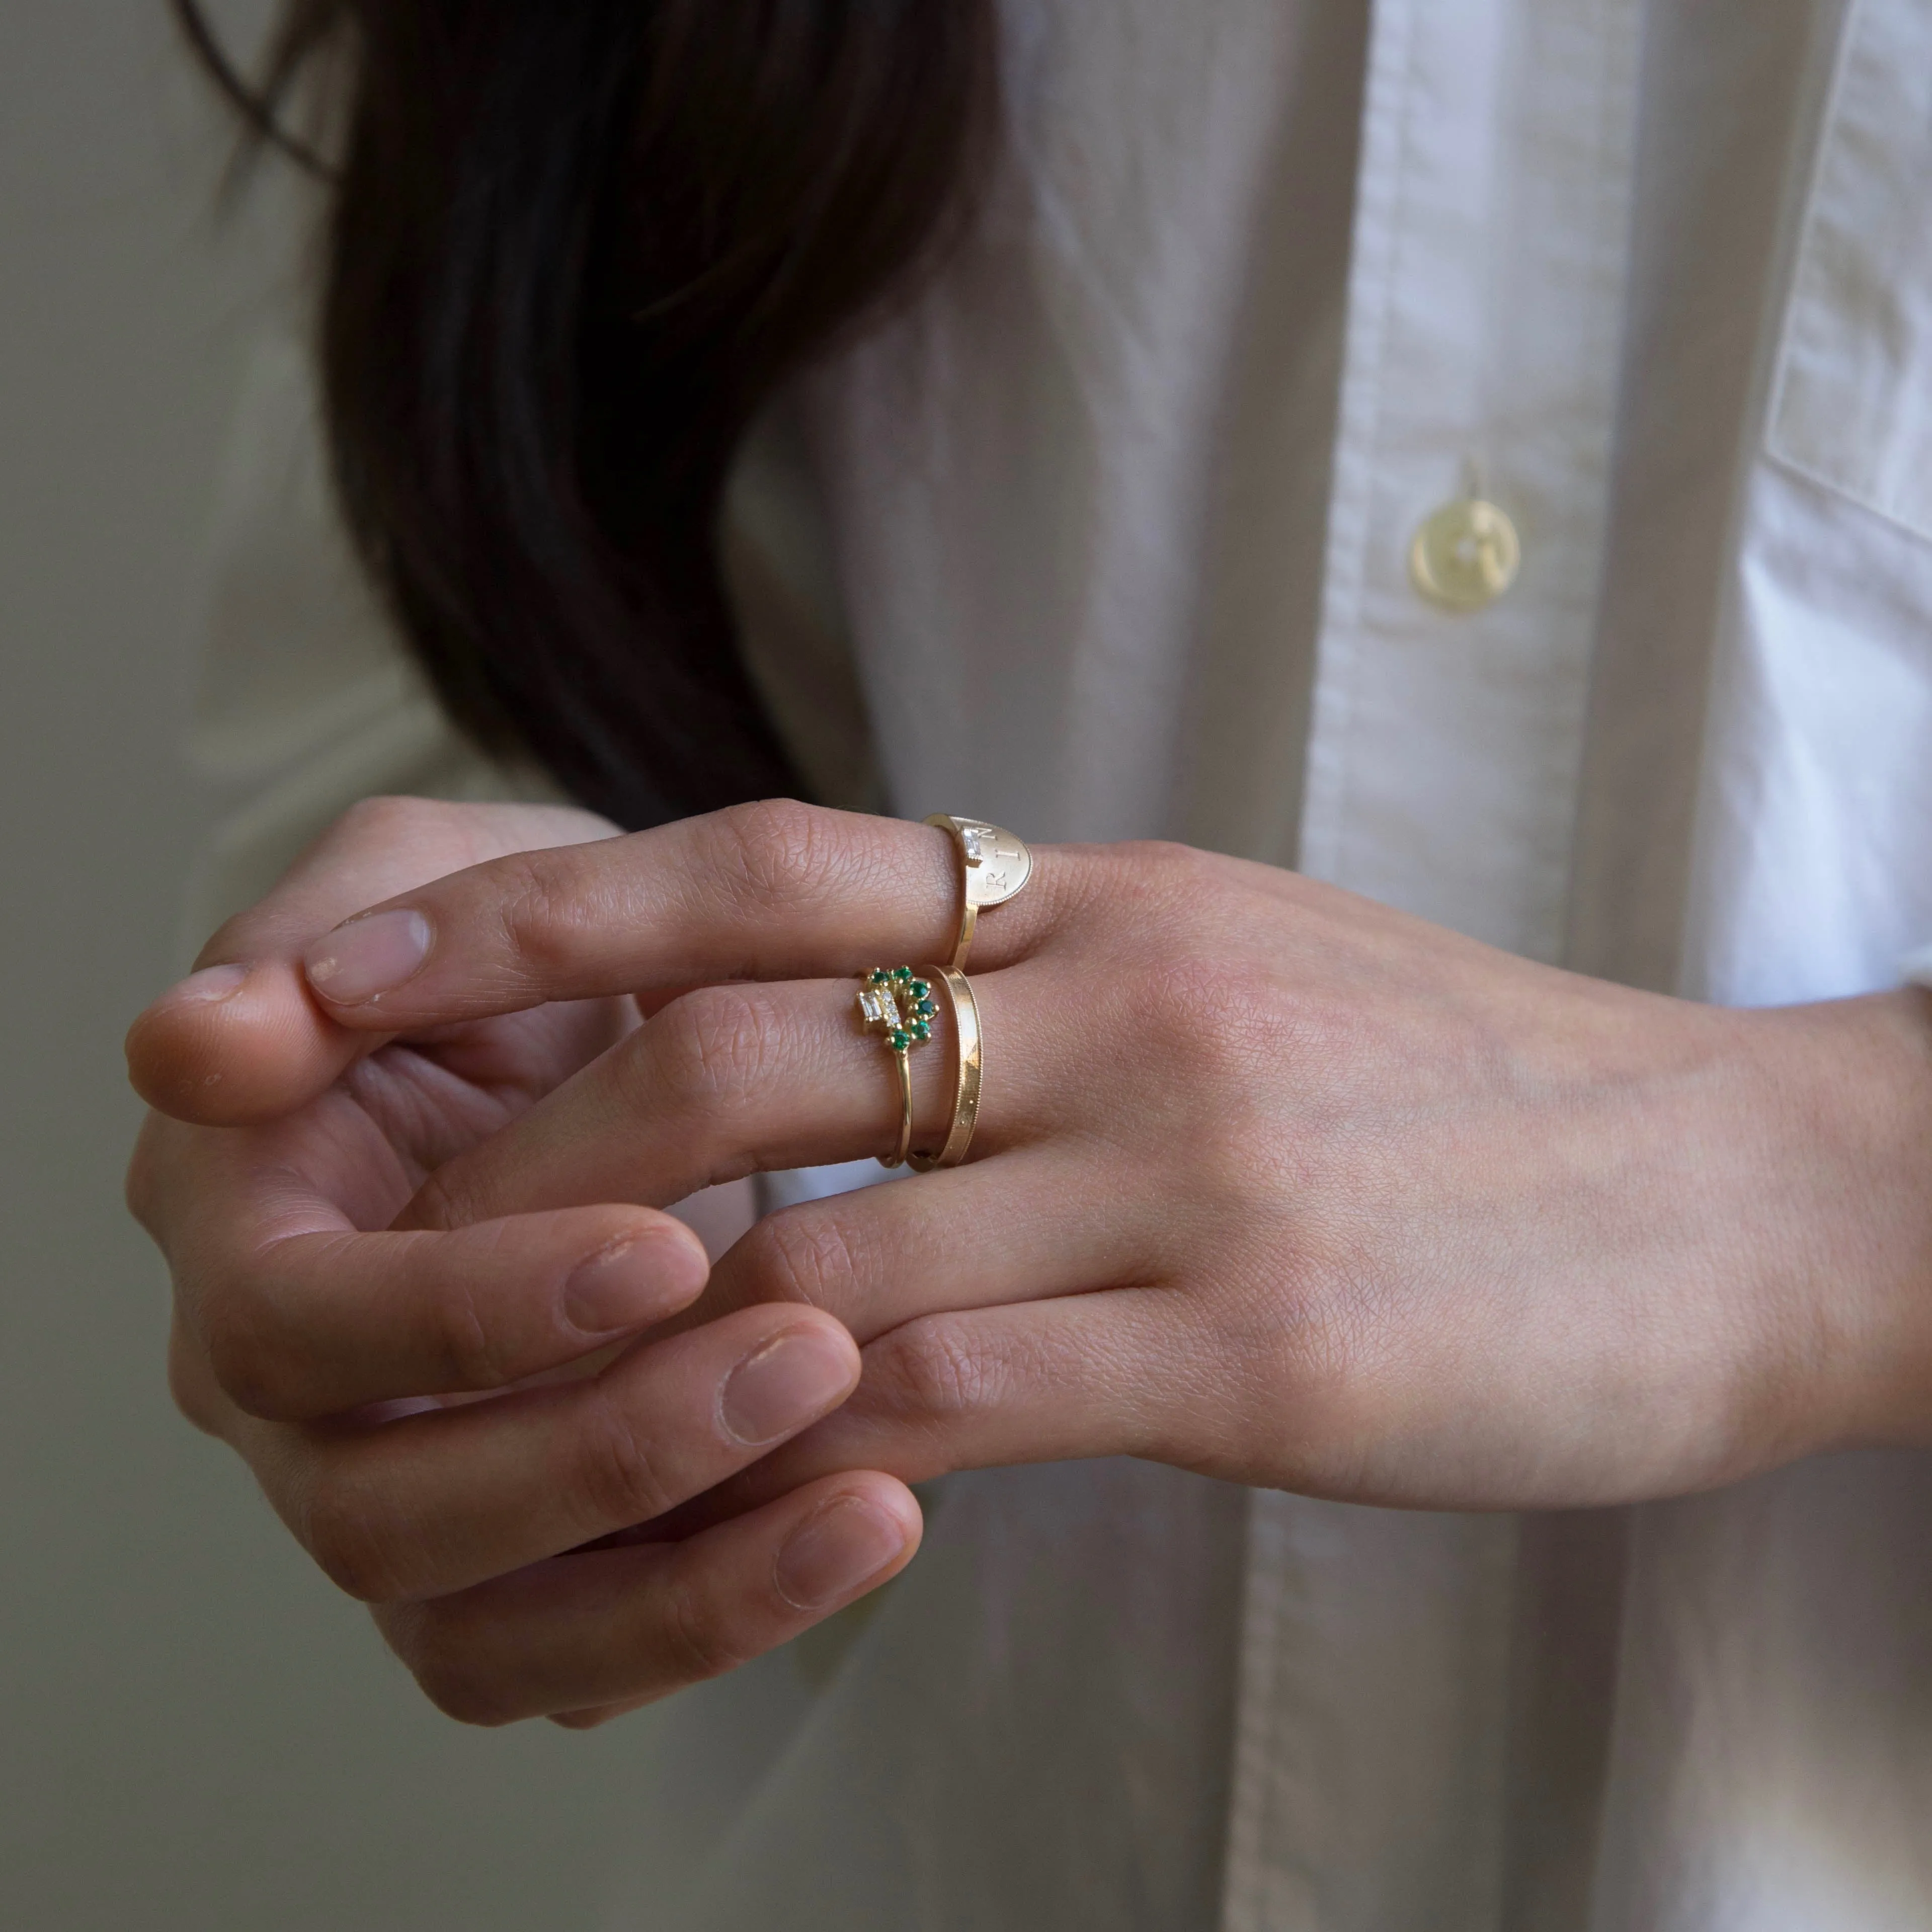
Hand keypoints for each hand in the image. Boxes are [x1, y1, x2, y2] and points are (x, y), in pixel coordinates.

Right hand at [126, 798, 920, 1727]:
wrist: (619, 1028)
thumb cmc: (517, 948)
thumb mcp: (436, 875)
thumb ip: (328, 939)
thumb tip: (185, 1048)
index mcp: (246, 1232)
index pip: (300, 1327)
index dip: (465, 1311)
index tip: (662, 1243)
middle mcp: (300, 1403)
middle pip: (382, 1518)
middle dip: (601, 1451)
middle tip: (810, 1356)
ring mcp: (409, 1496)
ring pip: (483, 1636)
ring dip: (682, 1585)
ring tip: (879, 1501)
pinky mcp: (522, 1567)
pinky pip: (590, 1657)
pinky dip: (724, 1614)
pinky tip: (872, 1527)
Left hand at [294, 799, 1931, 1528]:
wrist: (1737, 1193)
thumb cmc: (1466, 1090)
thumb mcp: (1228, 970)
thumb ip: (1034, 984)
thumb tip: (842, 1017)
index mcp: (1102, 899)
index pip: (757, 867)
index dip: (535, 913)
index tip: (353, 964)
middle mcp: (1126, 1002)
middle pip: (742, 1039)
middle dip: (523, 1131)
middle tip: (368, 1222)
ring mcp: (1193, 1176)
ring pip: (823, 1246)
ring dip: (637, 1323)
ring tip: (505, 1386)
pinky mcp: (1263, 1353)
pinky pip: (959, 1398)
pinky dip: (806, 1448)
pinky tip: (720, 1488)